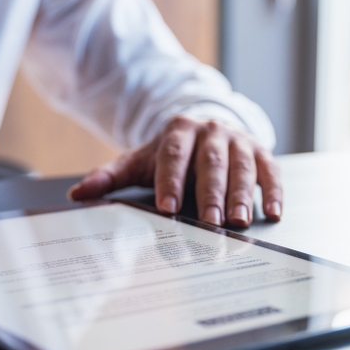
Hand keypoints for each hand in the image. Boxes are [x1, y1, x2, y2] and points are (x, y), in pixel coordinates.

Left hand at [68, 115, 281, 226]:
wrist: (203, 128)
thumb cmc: (169, 154)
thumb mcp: (139, 161)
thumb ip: (110, 177)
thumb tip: (77, 194)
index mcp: (177, 131)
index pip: (172, 157)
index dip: (170, 182)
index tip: (167, 207)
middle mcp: (210, 132)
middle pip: (210, 163)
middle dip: (210, 193)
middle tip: (210, 221)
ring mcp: (237, 140)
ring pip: (241, 168)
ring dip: (241, 196)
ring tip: (239, 221)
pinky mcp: (260, 151)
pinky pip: (270, 171)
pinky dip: (273, 192)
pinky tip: (272, 213)